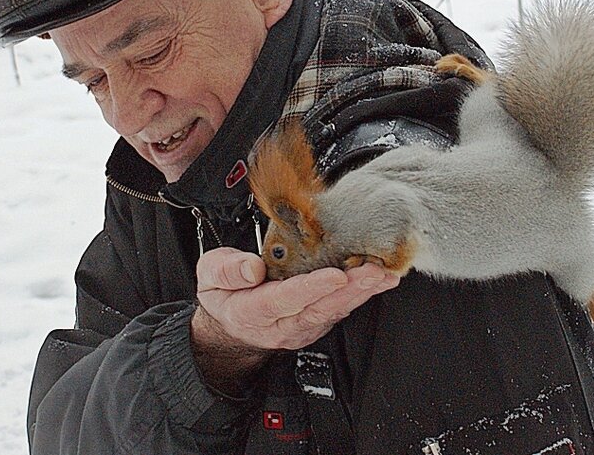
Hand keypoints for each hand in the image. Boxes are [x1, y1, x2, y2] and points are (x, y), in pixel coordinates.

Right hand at [190, 247, 398, 393]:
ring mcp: (301, 326)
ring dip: (362, 293)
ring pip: (335, 311)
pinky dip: (360, 294)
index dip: (313, 288)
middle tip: (376, 272)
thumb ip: (227, 271)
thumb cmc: (225, 295)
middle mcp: (282, 323)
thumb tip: (251, 267)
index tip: (336, 276)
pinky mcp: (315, 322)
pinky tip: (376, 281)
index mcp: (253, 311)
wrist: (230, 323)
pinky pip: (339, 309)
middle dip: (352, 290)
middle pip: (320, 308)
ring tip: (384, 275)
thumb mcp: (209, 277)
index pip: (286, 300)